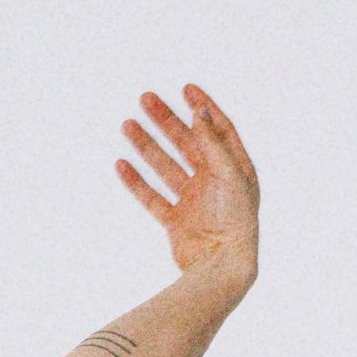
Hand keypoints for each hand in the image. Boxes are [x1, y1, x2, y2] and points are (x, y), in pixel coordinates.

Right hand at [117, 85, 258, 293]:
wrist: (221, 267)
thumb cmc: (235, 221)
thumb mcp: (229, 174)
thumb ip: (212, 142)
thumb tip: (198, 111)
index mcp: (234, 168)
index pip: (217, 129)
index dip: (202, 107)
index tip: (185, 89)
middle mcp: (213, 181)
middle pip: (186, 142)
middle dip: (166, 120)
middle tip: (145, 99)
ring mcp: (193, 202)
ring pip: (166, 166)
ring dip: (146, 145)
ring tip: (127, 125)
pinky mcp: (176, 222)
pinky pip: (152, 198)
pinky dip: (137, 182)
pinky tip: (122, 165)